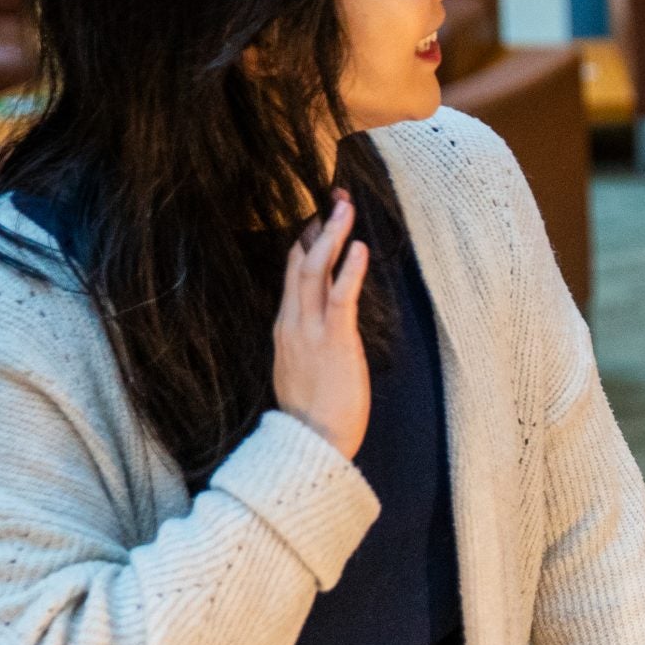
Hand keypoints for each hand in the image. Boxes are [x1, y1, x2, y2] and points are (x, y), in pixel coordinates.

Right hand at [274, 189, 370, 458]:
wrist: (311, 445)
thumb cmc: (313, 415)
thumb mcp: (300, 371)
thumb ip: (305, 344)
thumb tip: (319, 325)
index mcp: (285, 329)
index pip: (292, 275)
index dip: (304, 244)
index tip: (317, 220)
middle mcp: (292, 323)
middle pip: (300, 263)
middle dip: (319, 228)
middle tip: (335, 198)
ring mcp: (310, 331)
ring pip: (315, 271)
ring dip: (333, 236)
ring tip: (346, 207)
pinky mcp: (334, 341)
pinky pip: (340, 297)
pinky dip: (349, 270)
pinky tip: (359, 247)